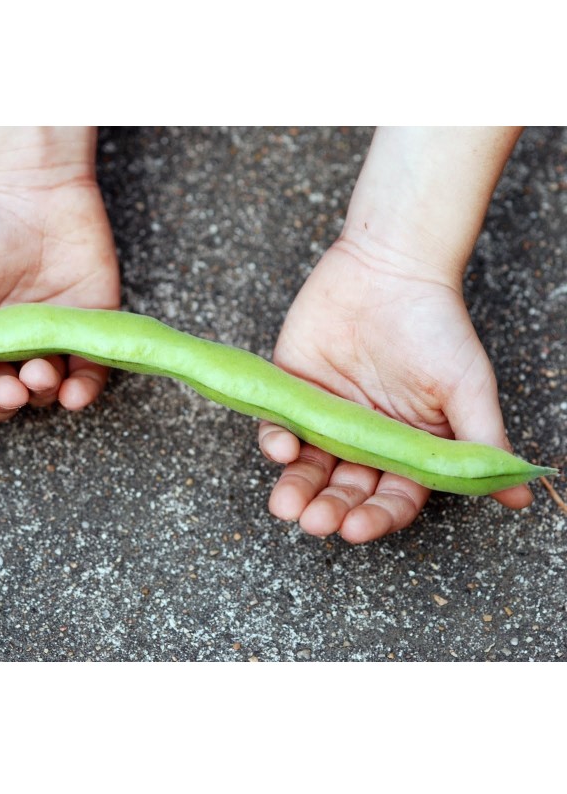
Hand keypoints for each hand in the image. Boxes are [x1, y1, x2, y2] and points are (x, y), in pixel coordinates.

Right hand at [0, 127, 119, 421]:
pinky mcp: (87, 333)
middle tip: (8, 387)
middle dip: (2, 402)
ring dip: (40, 394)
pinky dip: (83, 392)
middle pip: (0, 400)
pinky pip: (89, 377)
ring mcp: (48, 344)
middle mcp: (5, 350)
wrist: (35, 187)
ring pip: (44, 393)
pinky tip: (73, 394)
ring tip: (39, 373)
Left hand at [258, 241, 532, 543]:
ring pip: (307, 465)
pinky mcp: (292, 389)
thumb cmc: (437, 326)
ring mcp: (326, 415)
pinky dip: (274, 439)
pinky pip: (278, 424)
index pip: (391, 496)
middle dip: (330, 509)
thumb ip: (483, 443)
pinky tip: (278, 448)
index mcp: (406, 446)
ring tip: (285, 507)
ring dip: (295, 488)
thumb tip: (520, 498)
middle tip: (315, 523)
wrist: (389, 265)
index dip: (376, 516)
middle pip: (344, 487)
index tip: (357, 530)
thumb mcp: (467, 388)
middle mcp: (364, 438)